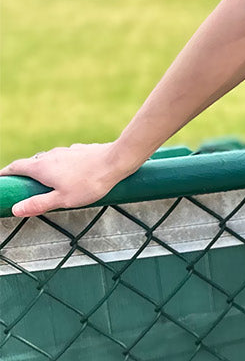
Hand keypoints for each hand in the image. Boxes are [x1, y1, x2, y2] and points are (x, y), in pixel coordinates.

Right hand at [0, 142, 134, 217]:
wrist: (116, 161)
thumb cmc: (90, 183)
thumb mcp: (62, 199)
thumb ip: (38, 204)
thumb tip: (15, 209)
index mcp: (42, 167)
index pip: (16, 167)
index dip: (6, 173)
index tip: (1, 179)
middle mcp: (50, 155)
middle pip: (31, 163)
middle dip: (24, 173)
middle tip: (21, 185)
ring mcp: (65, 151)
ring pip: (48, 160)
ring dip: (42, 170)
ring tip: (44, 183)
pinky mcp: (78, 151)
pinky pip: (63, 159)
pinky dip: (58, 167)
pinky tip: (68, 175)